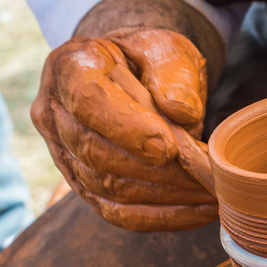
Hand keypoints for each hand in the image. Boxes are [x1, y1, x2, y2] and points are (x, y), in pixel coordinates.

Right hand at [31, 28, 217, 231]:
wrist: (131, 74)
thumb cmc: (148, 58)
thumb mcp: (167, 49)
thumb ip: (174, 75)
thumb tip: (182, 113)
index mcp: (70, 68)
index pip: (88, 101)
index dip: (127, 128)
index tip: (170, 146)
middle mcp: (53, 114)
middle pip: (98, 152)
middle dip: (159, 170)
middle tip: (208, 176)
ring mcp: (62, 154)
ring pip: (108, 187)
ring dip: (165, 196)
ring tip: (212, 192)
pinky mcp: (80, 185)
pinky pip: (116, 212)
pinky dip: (159, 217)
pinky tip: (197, 211)